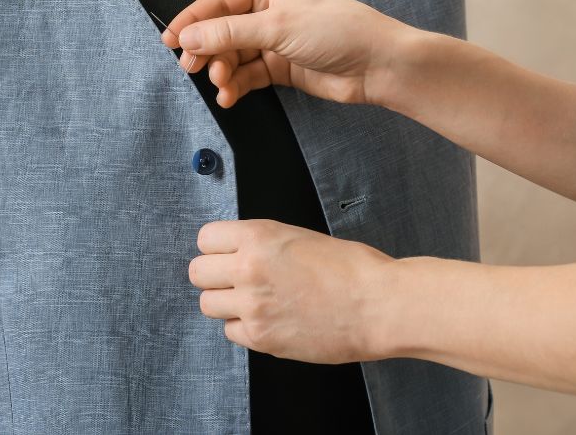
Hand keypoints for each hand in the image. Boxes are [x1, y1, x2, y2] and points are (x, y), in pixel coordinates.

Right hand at [161, 0, 406, 107]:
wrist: (378, 65)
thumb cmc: (335, 30)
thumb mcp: (276, 27)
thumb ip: (228, 33)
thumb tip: (186, 38)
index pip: (218, 0)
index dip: (191, 20)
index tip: (169, 41)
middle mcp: (269, 8)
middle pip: (222, 29)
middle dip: (207, 50)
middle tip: (191, 69)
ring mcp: (276, 38)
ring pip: (234, 54)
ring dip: (223, 70)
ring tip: (221, 85)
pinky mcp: (282, 65)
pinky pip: (249, 73)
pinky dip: (237, 84)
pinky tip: (230, 96)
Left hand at [188, 219, 393, 363]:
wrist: (378, 305)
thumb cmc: (352, 269)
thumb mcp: (300, 237)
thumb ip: (264, 245)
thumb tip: (239, 253)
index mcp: (258, 237)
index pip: (205, 238)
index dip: (217, 247)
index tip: (226, 254)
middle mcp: (248, 269)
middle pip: (197, 272)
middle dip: (214, 276)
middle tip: (236, 280)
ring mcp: (252, 306)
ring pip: (208, 305)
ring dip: (226, 303)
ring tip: (253, 302)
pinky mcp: (261, 338)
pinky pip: (231, 332)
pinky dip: (245, 328)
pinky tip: (270, 320)